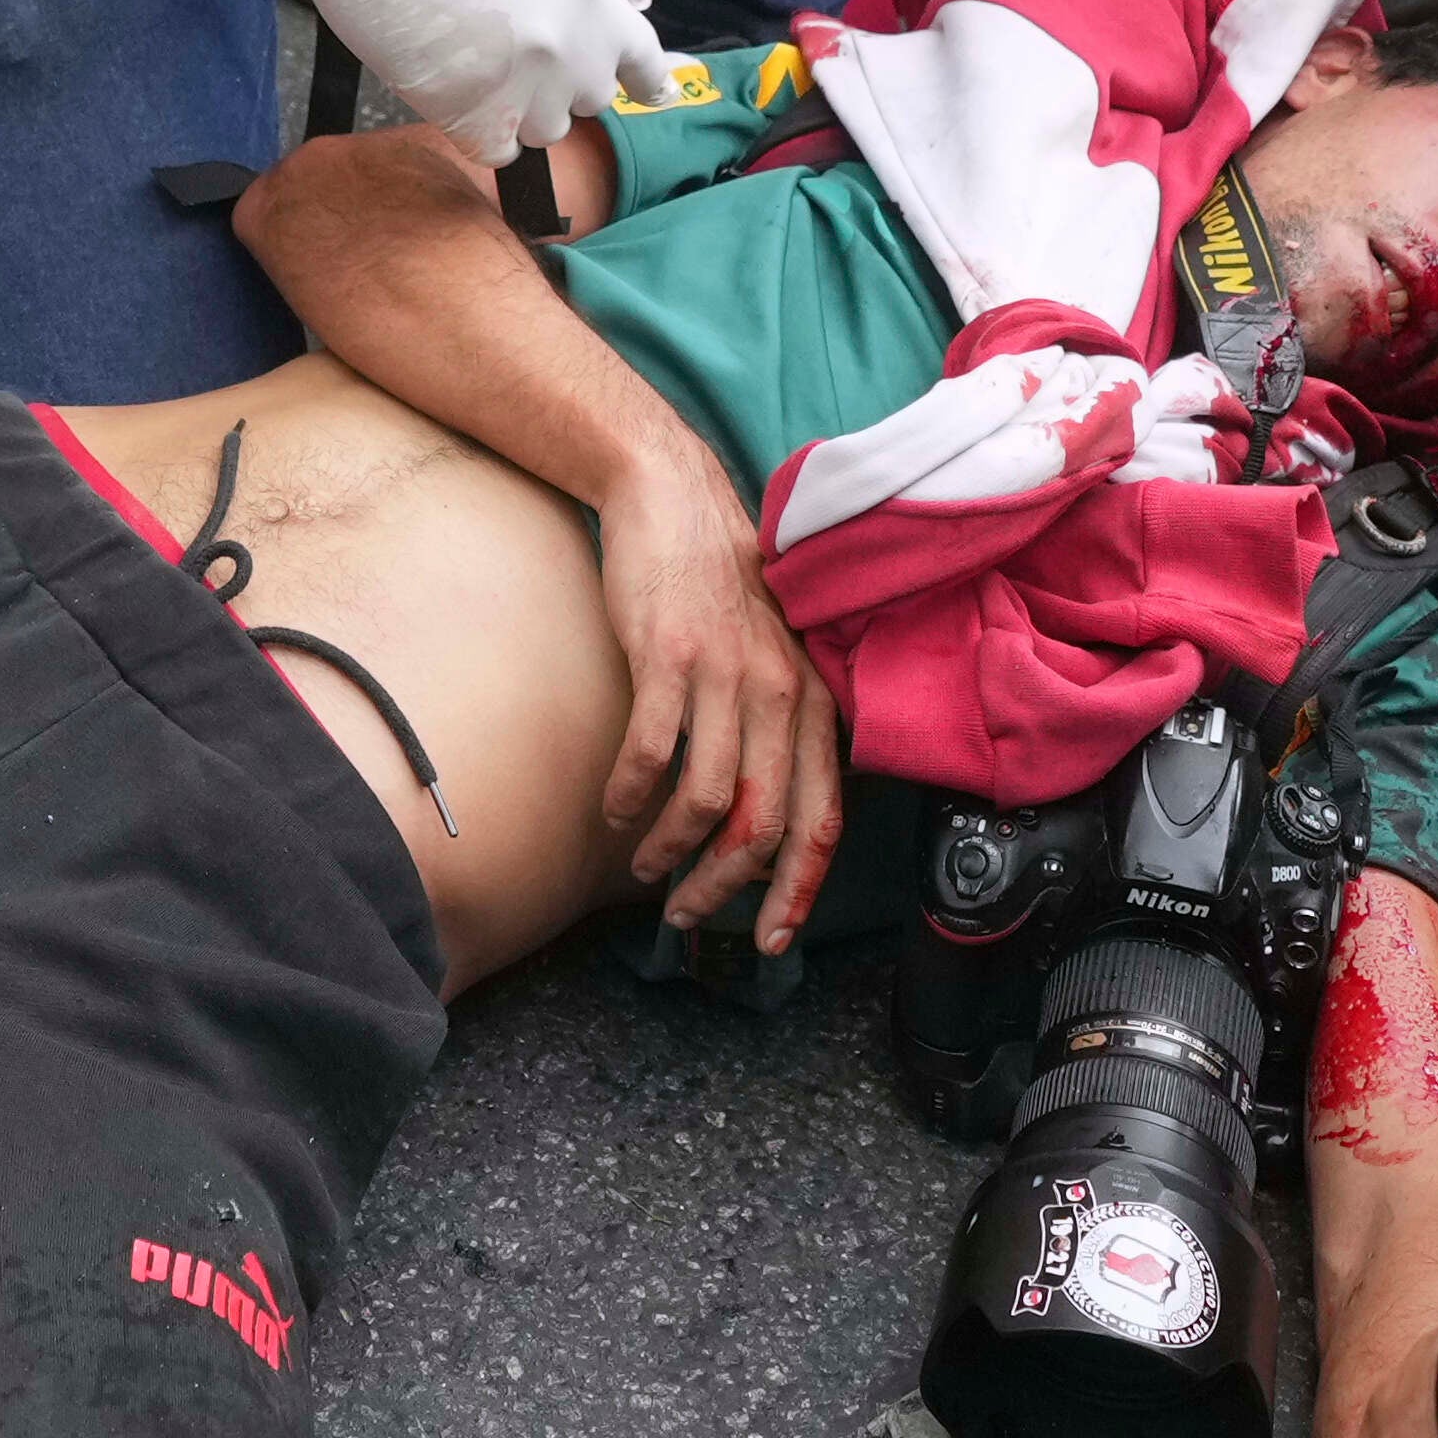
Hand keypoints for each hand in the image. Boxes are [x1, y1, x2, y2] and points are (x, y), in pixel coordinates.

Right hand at [269, 0, 669, 151]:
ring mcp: (522, 90)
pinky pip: (499, 151)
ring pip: (546, 129)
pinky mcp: (468, 116)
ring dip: (524, 106)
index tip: (653, 92)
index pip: (646, 65)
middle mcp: (570, 53)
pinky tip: (460, 91)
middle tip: (515, 38)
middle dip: (565, 76)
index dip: (647, 79)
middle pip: (592, 99)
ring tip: (479, 58)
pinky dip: (485, 130)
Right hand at [588, 448, 851, 944]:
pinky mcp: (669, 657)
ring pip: (707, 801)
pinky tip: (613, 809)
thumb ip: (781, 729)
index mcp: (814, 701)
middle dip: (724, 886)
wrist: (673, 499)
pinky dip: (628, 797)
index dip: (798, 890)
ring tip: (644, 867)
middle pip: (766, 824)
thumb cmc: (718, 588)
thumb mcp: (773, 659)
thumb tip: (764, 818)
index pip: (824, 818)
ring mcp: (726, 675)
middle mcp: (782, 692)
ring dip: (669, 851)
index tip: (769, 938)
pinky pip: (651, 754)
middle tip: (687, 915)